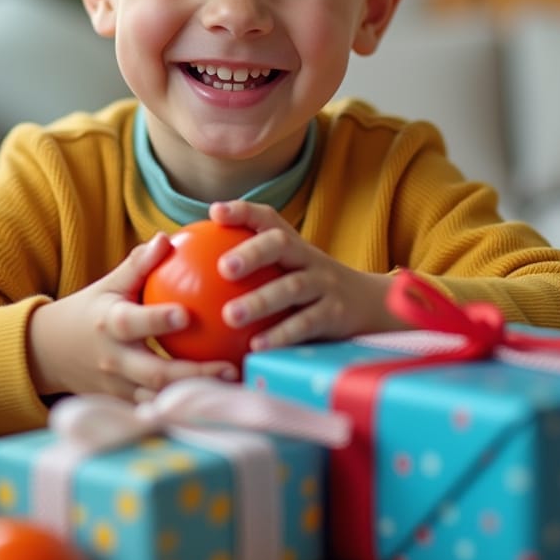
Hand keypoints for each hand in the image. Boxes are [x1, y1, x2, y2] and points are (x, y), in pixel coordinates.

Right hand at [27, 232, 238, 401]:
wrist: (50, 352)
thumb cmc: (91, 311)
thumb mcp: (109, 285)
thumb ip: (138, 264)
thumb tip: (167, 238)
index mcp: (109, 325)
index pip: (133, 323)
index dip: (157, 320)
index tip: (186, 314)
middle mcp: (113, 360)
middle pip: (153, 373)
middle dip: (191, 374)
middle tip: (229, 368)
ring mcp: (118, 386)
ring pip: (158, 398)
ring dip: (193, 396)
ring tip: (231, 386)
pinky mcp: (123, 403)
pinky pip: (156, 408)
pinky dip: (183, 406)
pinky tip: (217, 399)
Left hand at [208, 200, 400, 350]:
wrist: (370, 304)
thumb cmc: (311, 289)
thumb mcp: (287, 270)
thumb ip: (250, 270)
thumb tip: (189, 274)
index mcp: (293, 245)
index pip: (267, 219)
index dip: (242, 211)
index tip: (215, 212)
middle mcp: (308, 258)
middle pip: (281, 244)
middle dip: (252, 252)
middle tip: (223, 268)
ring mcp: (325, 285)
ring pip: (292, 287)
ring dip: (260, 301)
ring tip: (229, 316)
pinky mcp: (336, 315)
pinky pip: (307, 324)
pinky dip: (281, 335)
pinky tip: (255, 348)